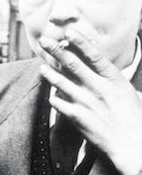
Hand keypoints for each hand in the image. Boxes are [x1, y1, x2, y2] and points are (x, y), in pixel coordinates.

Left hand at [38, 30, 141, 174]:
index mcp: (113, 79)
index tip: (68, 32)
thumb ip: (113, 80)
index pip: (93, 54)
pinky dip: (53, 98)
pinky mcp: (76, 117)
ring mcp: (85, 102)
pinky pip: (58, 104)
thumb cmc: (134, 118)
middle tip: (44, 41)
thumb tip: (103, 70)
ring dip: (49, 73)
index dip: (79, 41)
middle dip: (55, 50)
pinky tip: (49, 94)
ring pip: (60, 82)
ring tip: (42, 66)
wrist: (130, 143)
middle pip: (72, 64)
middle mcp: (97, 87)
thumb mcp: (128, 92)